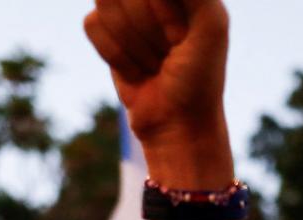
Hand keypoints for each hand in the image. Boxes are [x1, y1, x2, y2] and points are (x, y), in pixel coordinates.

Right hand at [84, 0, 229, 154]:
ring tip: (156, 60)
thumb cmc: (200, 77)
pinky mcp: (105, 31)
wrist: (177, 124)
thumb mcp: (211, 27)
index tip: (181, 34)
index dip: (160, 11)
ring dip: (132, 41)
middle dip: (148, 26)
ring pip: (104, 2)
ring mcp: (127, 9)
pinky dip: (114, 53)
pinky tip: (137, 68)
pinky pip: (92, 24)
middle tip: (172, 49)